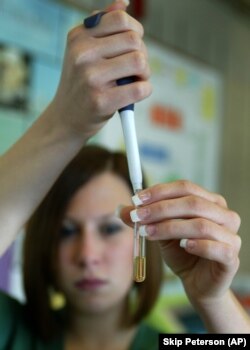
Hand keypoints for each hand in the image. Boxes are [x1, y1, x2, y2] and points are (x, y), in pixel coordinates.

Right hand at [52, 0, 151, 138]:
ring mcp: (91, 78)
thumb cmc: (79, 84)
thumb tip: (123, 3)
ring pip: (139, 62)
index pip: (120, 19)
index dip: (135, 31)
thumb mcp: (82, 51)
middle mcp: (82, 54)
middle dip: (142, 54)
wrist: (65, 118)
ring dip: (145, 73)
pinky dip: (145, 90)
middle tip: (135, 69)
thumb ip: (101, 26)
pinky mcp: (101, 101)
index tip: (133, 46)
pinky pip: (140, 88)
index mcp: (78, 37)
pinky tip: (135, 94)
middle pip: (134, 40)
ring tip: (135, 81)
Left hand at [120, 180, 240, 303]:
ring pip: (200, 224)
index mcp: (209, 202)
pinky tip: (182, 246)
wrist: (197, 282)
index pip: (185, 187)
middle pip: (192, 203)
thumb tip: (121, 209)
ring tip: (148, 233)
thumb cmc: (182, 253)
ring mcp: (231, 235)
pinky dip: (197, 245)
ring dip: (170, 227)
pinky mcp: (231, 257)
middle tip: (138, 216)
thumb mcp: (160, 232)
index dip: (160, 191)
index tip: (137, 199)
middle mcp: (224, 214)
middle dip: (161, 208)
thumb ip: (145, 219)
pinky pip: (216, 247)